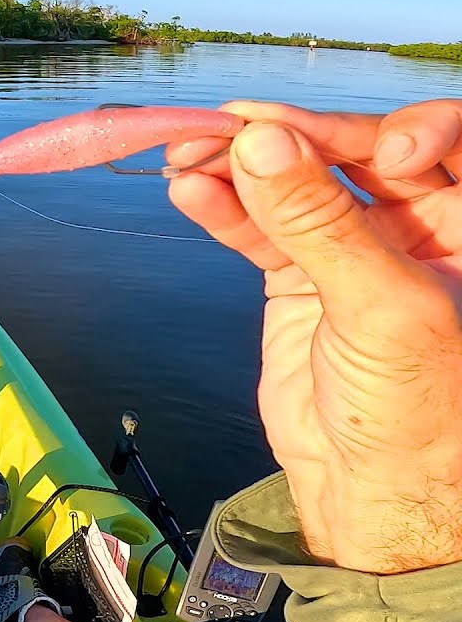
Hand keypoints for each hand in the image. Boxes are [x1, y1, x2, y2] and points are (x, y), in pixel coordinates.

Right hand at [166, 100, 461, 574]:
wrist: (370, 492)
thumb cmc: (416, 409)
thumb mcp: (382, 306)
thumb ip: (320, 222)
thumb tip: (260, 142)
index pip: (434, 144)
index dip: (393, 132)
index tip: (364, 153)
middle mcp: (412, 225)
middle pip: (348, 154)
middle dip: (292, 140)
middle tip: (231, 130)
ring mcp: (346, 249)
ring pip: (292, 186)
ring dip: (239, 167)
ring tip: (187, 153)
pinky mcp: (293, 278)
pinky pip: (254, 229)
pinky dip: (220, 208)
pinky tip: (188, 190)